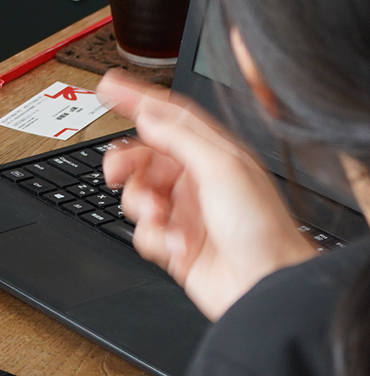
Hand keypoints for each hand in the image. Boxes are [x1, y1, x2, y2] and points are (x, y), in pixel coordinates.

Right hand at [97, 70, 314, 320]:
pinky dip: (153, 236)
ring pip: (138, 193)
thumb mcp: (222, 167)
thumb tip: (147, 117)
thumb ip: (179, 137)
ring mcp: (185, 212)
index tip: (108, 86)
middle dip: (126, 161)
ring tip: (158, 216)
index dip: (137, 97)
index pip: (168, 115)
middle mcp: (197, 179)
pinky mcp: (175, 243)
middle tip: (115, 170)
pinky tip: (175, 244)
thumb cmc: (263, 230)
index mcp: (212, 153)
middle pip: (143, 155)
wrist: (267, 289)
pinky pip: (143, 231)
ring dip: (141, 204)